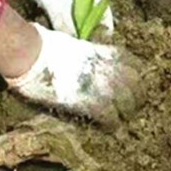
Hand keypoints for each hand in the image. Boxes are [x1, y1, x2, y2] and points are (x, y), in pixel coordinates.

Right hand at [5, 24, 141, 125]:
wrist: (33, 56)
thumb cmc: (47, 46)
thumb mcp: (75, 43)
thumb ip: (89, 51)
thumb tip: (89, 51)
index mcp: (103, 52)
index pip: (131, 62)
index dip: (137, 72)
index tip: (137, 79)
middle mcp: (107, 68)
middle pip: (135, 84)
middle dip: (137, 95)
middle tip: (135, 104)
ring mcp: (100, 85)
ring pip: (127, 102)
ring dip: (127, 111)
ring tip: (125, 118)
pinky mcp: (90, 103)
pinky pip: (109, 117)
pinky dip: (111, 123)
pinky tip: (110, 127)